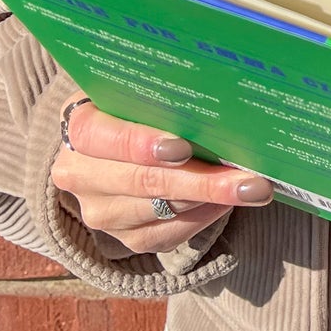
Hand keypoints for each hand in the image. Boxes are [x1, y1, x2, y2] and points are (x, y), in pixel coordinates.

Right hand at [50, 100, 272, 254]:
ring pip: (159, 211)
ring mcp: (100, 212)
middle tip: (248, 180)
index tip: (184, 147)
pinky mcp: (123, 238)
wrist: (113, 147)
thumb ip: (160, 93)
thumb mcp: (136, 91)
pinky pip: (166, 235)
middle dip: (201, 180)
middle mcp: (80, 176)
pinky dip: (201, 218)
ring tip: (250, 189)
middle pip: (142, 182)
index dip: (143, 144)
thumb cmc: (135, 108)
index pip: (107, 138)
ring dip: (209, 200)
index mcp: (80, 129)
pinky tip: (226, 203)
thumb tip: (213, 92)